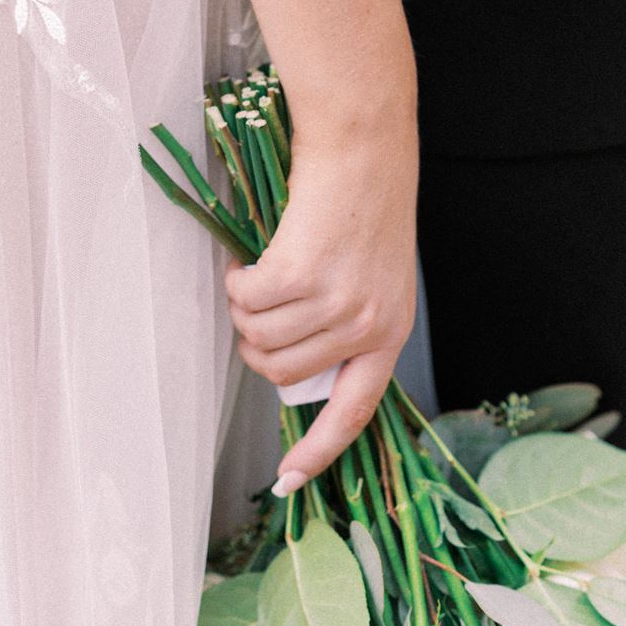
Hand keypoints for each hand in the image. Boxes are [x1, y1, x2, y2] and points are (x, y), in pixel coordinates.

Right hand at [226, 121, 418, 488]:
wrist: (363, 143)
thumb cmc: (364, 199)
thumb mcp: (373, 274)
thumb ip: (345, 323)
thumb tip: (293, 364)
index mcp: (389, 333)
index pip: (355, 412)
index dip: (318, 451)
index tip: (288, 482)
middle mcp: (365, 326)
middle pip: (282, 372)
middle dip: (256, 342)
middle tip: (258, 302)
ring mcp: (333, 302)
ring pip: (258, 336)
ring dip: (244, 308)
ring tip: (258, 272)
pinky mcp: (299, 274)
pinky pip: (245, 300)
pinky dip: (237, 280)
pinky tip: (250, 256)